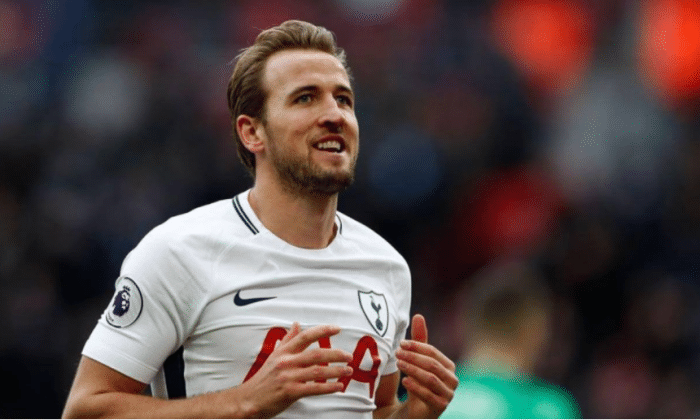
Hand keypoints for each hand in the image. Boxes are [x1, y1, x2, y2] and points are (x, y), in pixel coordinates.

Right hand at [233, 323, 353, 417]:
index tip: (337, 329)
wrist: (248, 399)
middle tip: (349, 356)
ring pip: (318, 371)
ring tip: (348, 371)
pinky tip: (339, 387)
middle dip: (336, 354)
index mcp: (283, 352)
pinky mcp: (290, 392)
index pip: (305, 336)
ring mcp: (288, 377)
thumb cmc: (263, 378)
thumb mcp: (274, 356)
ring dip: (336, 371)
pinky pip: (314, 388)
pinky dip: (328, 387)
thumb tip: (297, 324)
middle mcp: (286, 362)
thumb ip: (288, 340)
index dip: (322, 331)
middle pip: (316, 354)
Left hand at [395, 314, 457, 417]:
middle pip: (432, 365)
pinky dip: (416, 387)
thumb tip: (418, 315)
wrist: (415, 411)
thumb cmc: (418, 383)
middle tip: (397, 353)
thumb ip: (419, 341)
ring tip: (399, 364)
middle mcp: (452, 380)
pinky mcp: (440, 407)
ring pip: (431, 379)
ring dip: (413, 370)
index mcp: (448, 366)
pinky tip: (404, 381)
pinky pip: (429, 396)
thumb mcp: (417, 362)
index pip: (433, 353)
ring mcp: (448, 395)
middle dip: (413, 358)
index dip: (417, 347)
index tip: (401, 344)